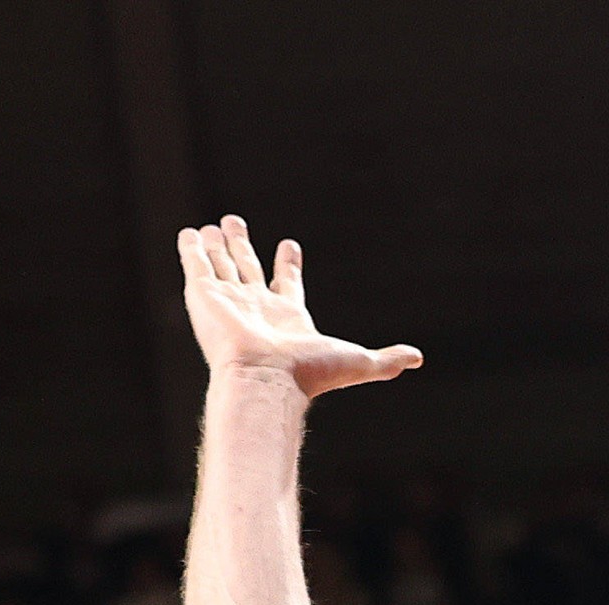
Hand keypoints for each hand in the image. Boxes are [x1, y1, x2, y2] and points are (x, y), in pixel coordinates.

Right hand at [177, 217, 421, 397]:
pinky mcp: (203, 293)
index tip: (289, 245)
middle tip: (236, 223)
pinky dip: (192, 248)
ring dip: (219, 245)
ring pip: (223, 263)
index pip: (288, 283)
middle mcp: (256, 305)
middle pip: (249, 268)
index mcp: (288, 316)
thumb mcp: (361, 362)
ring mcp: (229, 299)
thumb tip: (418, 359)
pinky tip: (189, 234)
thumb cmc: (311, 373)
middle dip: (244, 246)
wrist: (267, 378)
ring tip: (218, 225)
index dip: (288, 264)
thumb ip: (387, 359)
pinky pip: (196, 264)